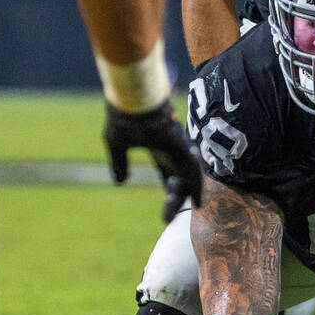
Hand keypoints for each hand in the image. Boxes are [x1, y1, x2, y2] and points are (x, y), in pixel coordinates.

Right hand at [103, 99, 202, 221]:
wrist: (130, 98)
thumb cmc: (123, 115)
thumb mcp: (117, 144)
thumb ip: (120, 163)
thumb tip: (120, 182)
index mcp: (158, 146)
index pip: (167, 171)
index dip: (170, 187)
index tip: (168, 204)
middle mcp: (172, 147)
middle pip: (180, 177)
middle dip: (176, 197)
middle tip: (168, 216)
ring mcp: (179, 145)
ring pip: (187, 176)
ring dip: (182, 196)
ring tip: (176, 214)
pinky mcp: (181, 145)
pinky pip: (193, 170)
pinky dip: (195, 186)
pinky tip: (197, 200)